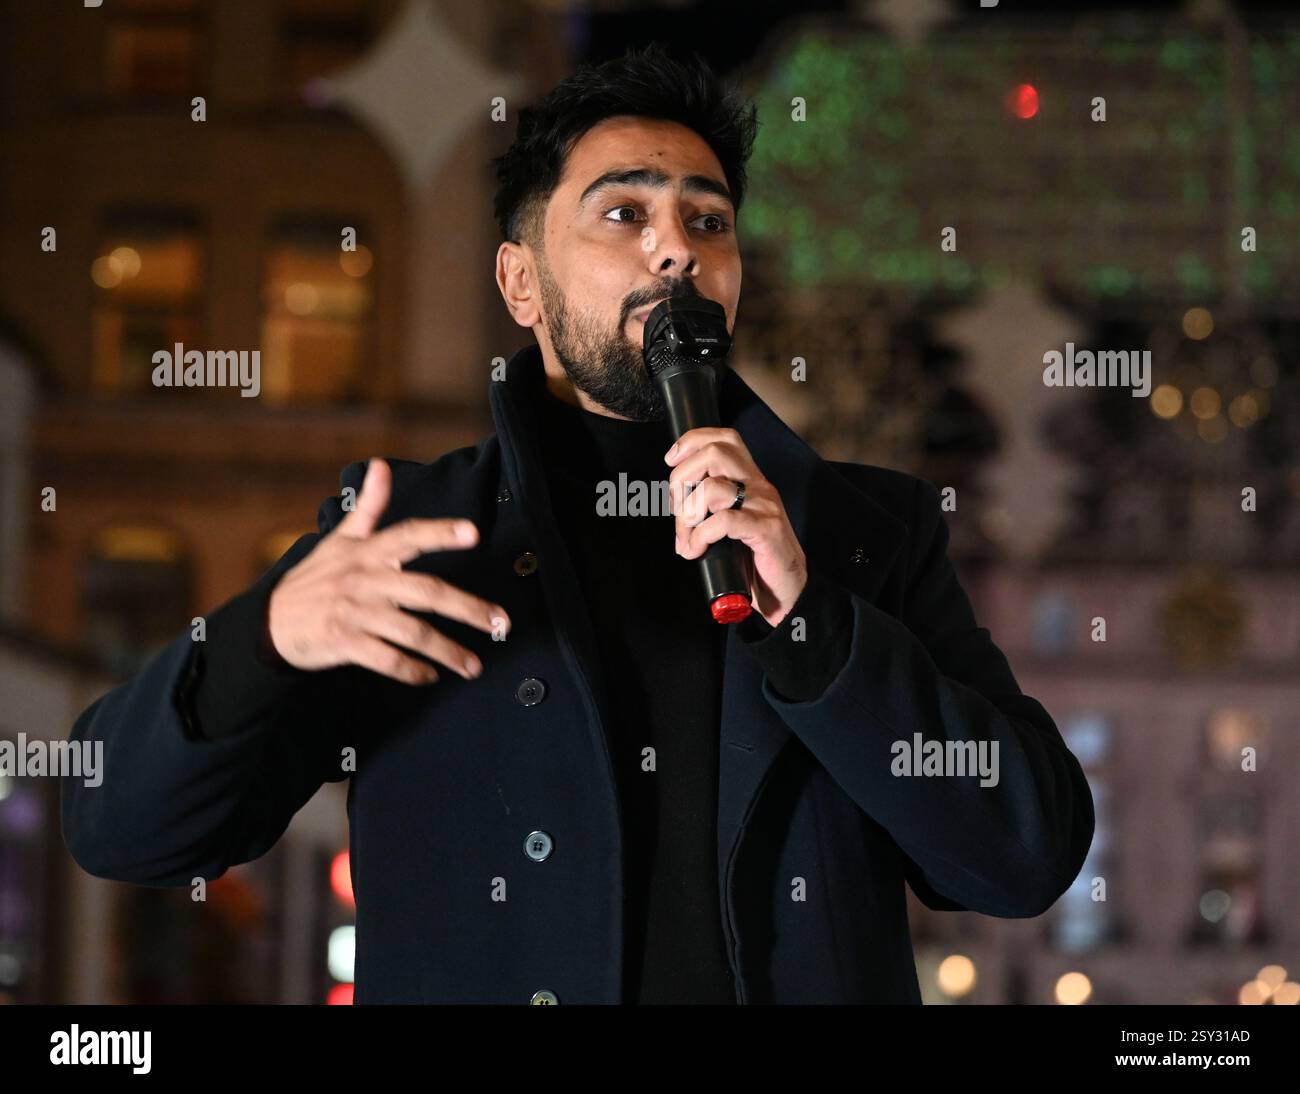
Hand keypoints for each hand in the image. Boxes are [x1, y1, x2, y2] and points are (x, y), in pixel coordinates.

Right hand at [267, 458, 509, 683]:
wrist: (270, 622)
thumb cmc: (315, 579)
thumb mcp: (339, 539)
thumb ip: (369, 506)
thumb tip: (381, 465)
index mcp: (367, 552)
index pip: (408, 535)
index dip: (440, 532)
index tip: (473, 533)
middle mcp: (365, 579)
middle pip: (426, 592)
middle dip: (468, 608)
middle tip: (501, 623)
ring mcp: (355, 612)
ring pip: (413, 632)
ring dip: (448, 651)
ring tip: (474, 666)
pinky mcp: (344, 642)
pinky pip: (387, 659)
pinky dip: (412, 670)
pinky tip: (430, 676)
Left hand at [666, 428, 806, 627]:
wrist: (784, 592)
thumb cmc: (754, 560)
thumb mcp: (729, 524)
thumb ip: (709, 506)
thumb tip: (676, 501)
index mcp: (749, 480)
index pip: (724, 438)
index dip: (692, 441)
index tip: (672, 461)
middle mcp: (758, 486)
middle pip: (714, 453)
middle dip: (682, 479)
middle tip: (677, 511)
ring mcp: (764, 506)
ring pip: (713, 487)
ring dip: (687, 516)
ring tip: (687, 540)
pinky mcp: (766, 529)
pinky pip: (722, 521)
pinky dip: (700, 536)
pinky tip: (697, 550)